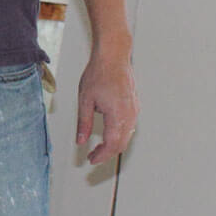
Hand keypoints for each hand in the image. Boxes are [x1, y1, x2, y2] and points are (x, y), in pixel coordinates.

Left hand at [75, 47, 137, 164]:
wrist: (113, 56)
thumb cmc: (99, 73)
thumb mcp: (85, 100)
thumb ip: (84, 123)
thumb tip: (80, 141)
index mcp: (117, 115)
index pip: (111, 144)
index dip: (101, 156)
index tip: (91, 160)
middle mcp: (129, 115)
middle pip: (121, 144)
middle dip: (107, 153)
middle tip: (93, 156)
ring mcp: (134, 110)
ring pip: (127, 136)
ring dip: (114, 145)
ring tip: (99, 147)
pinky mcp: (134, 105)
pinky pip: (130, 126)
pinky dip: (120, 135)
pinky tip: (109, 133)